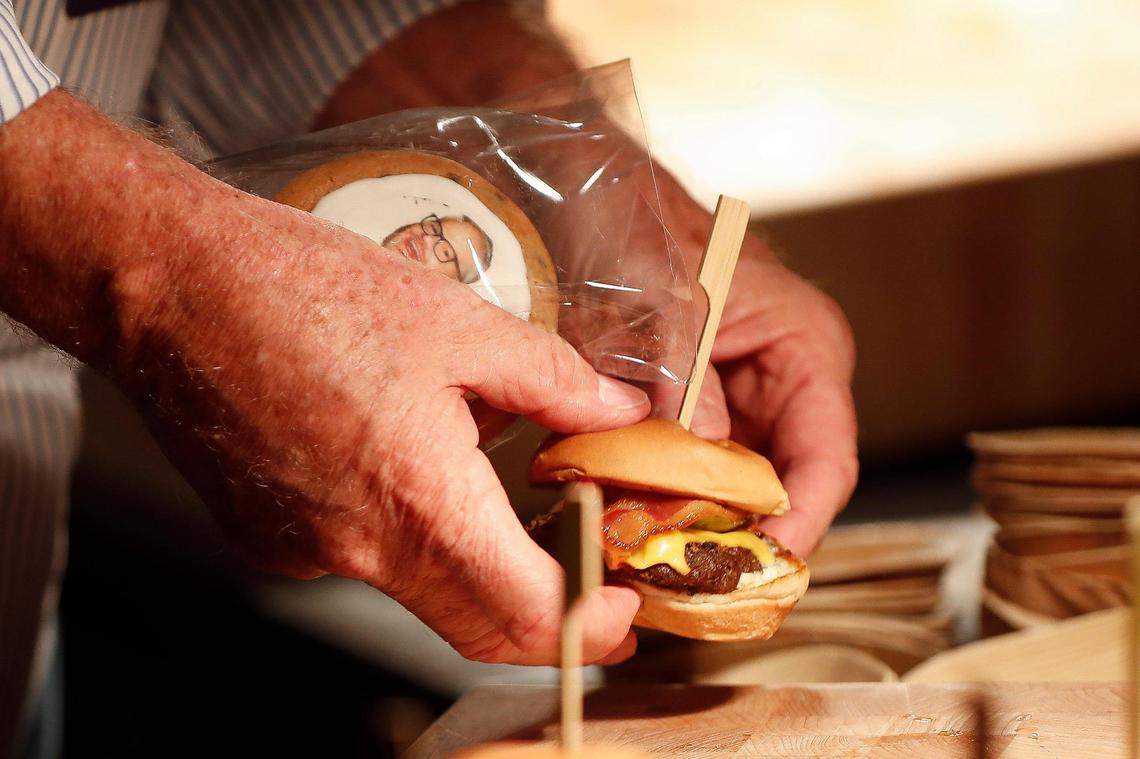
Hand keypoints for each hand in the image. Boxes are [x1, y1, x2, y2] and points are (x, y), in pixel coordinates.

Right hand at [147, 197, 651, 664]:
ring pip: (423, 594)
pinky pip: (364, 561)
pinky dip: (410, 537)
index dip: (592, 625)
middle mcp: (358, 550)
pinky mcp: (271, 541)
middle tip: (593, 577)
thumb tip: (615, 413)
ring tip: (511, 503)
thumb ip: (555, 381)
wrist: (171, 287)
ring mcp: (306, 554)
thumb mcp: (460, 322)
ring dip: (480, 569)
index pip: (527, 616)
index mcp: (417, 501)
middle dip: (548, 616)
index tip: (625, 604)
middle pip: (478, 628)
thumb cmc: (301, 292)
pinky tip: (414, 469)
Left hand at [656, 175, 858, 554]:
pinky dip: (665, 497)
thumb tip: (700, 456)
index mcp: (804, 346)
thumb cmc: (632, 221)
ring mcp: (738, 397)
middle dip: (740, 539)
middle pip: (782, 487)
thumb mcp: (655, 300)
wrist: (584, 190)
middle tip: (694, 587)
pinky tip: (630, 522)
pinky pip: (692, 468)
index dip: (799, 523)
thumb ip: (682, 378)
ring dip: (698, 525)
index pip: (826, 459)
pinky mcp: (694, 407)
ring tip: (657, 567)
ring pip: (735, 486)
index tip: (758, 569)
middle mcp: (783, 380)